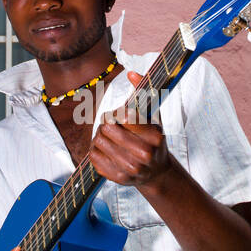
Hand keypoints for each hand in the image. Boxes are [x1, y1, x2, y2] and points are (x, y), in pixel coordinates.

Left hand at [91, 71, 175, 189]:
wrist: (157, 173)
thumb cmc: (154, 140)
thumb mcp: (154, 117)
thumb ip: (144, 93)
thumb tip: (131, 73)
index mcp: (154, 136)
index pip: (123, 116)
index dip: (117, 113)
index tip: (119, 115)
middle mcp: (144, 154)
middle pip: (107, 128)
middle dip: (106, 123)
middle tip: (110, 124)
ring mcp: (131, 168)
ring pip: (98, 142)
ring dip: (99, 136)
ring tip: (108, 137)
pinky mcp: (118, 178)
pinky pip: (94, 157)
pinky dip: (96, 150)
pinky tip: (105, 149)